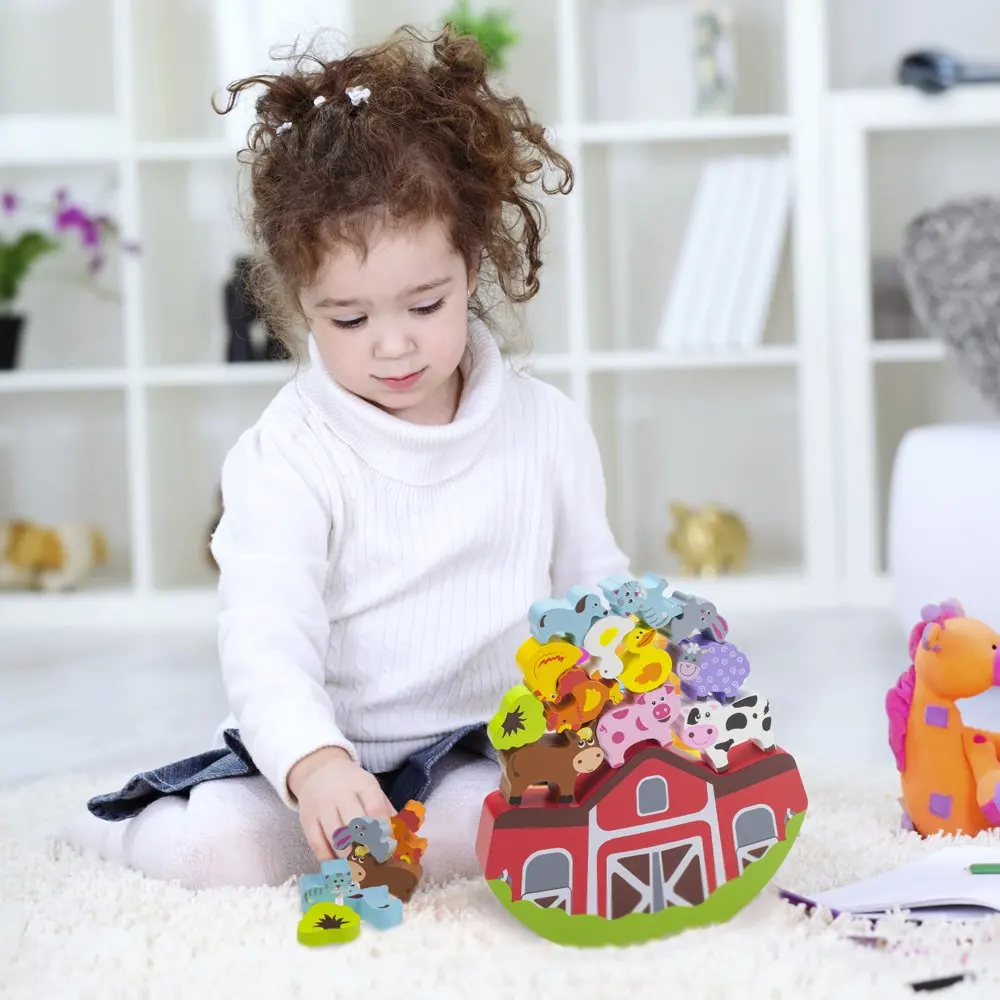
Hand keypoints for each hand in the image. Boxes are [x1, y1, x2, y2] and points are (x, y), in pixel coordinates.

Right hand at [288, 746, 394, 861]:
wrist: (319, 771)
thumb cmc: (352, 785)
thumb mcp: (371, 788)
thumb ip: (386, 810)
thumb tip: (401, 837)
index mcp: (362, 784)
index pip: (375, 808)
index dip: (383, 832)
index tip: (388, 851)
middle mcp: (340, 793)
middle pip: (354, 823)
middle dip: (366, 847)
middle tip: (374, 864)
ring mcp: (321, 806)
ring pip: (335, 837)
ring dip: (348, 857)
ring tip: (358, 870)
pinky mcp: (307, 819)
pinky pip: (317, 844)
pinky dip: (329, 860)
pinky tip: (339, 866)